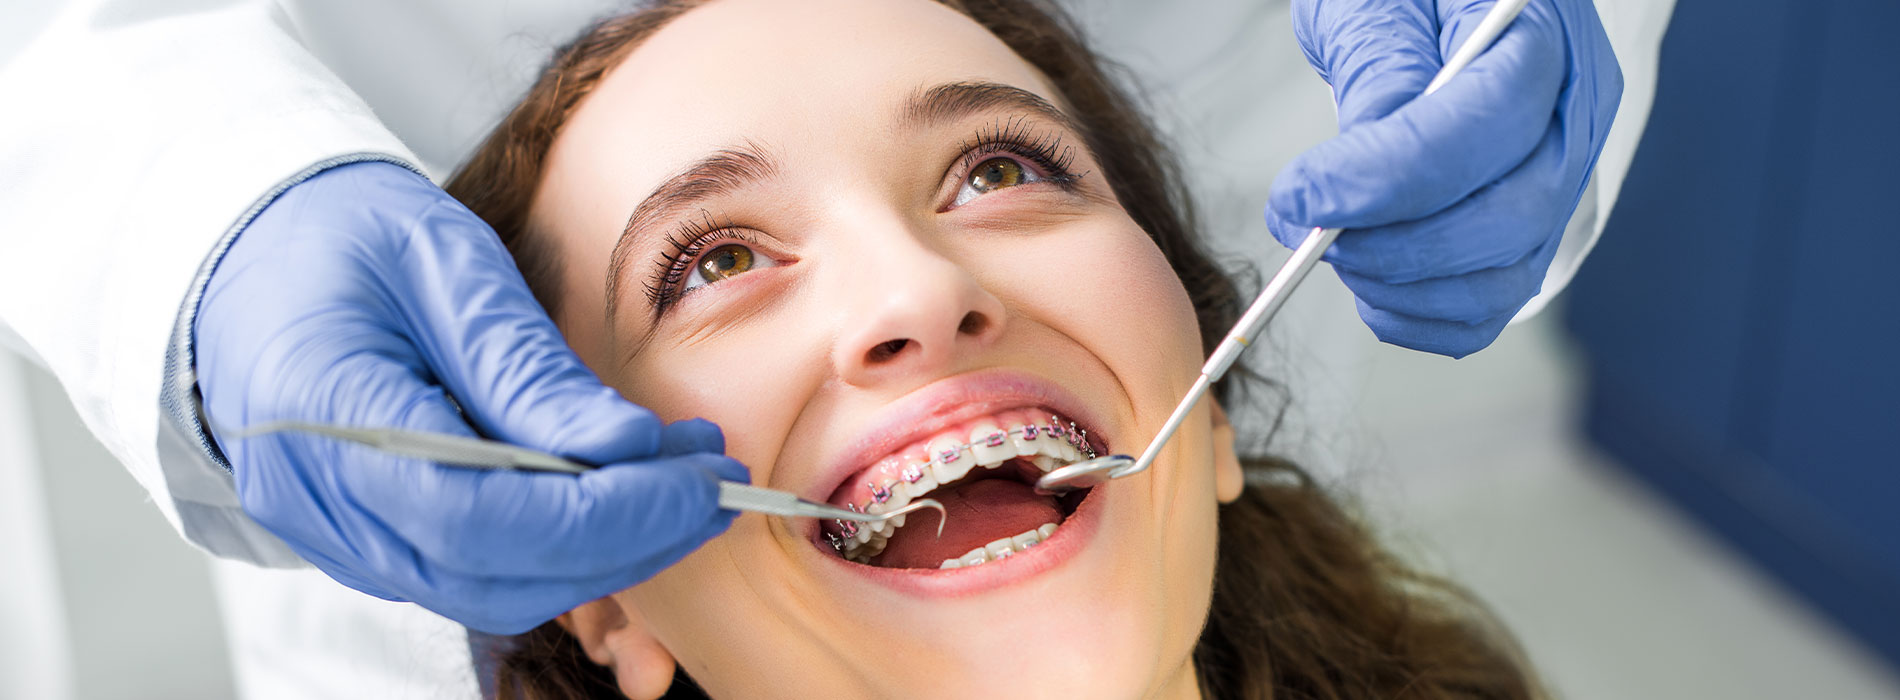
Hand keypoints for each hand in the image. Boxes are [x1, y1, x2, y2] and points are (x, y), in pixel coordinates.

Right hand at [196, 161, 747, 632]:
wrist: (248, 258)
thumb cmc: (339, 236)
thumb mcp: (443, 263)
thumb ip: (528, 368)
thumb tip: (631, 452)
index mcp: (316, 407)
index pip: (477, 511)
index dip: (605, 512)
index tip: (699, 476)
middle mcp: (313, 498)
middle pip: (492, 570)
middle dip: (628, 539)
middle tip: (717, 482)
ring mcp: (332, 534)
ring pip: (490, 589)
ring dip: (607, 553)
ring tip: (688, 484)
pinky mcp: (365, 542)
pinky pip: (475, 572)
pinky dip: (562, 550)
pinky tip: (625, 496)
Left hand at [1267, 0, 1621, 356]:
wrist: (1436, 6)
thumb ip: (1383, 69)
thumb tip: (1361, 172)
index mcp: (1547, 40)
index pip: (1491, 125)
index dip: (1388, 177)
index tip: (1303, 196)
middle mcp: (1575, 119)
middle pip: (1514, 216)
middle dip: (1397, 245)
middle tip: (1311, 231)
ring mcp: (1561, 184)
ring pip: (1507, 276)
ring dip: (1404, 286)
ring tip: (1333, 250)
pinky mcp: (1528, 234)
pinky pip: (1489, 307)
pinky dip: (1420, 315)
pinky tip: (1366, 283)